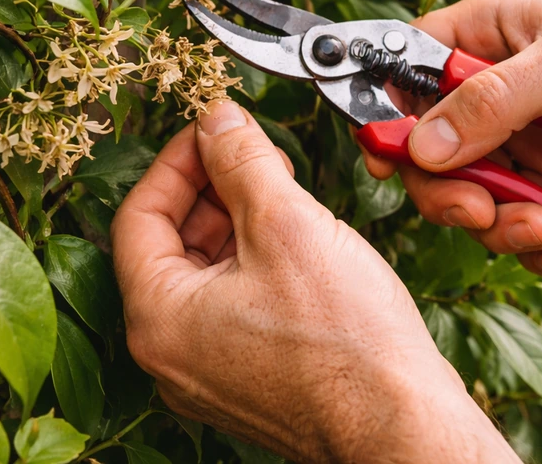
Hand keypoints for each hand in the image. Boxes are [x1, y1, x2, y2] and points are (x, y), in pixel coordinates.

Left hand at [112, 101, 519, 462]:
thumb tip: (216, 118)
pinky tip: (296, 235)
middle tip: (251, 150)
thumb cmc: (347, 342)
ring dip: (237, 220)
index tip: (212, 129)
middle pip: (170, 243)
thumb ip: (240, 160)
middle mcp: (171, 356)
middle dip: (211, 187)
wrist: (402, 424)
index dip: (176, 161)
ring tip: (281, 187)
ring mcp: (209, 372)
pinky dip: (255, 259)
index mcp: (158, 320)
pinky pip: (233, 303)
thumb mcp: (285, 223)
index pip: (139, 215)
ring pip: (206, 273)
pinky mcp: (248, 379)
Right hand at [364, 0, 541, 275]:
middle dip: (447, 189)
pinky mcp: (538, 174)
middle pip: (424, 147)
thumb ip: (492, 102)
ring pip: (463, 191)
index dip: (385, 114)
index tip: (385, 160)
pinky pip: (508, 216)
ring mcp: (510, 133)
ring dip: (495, 223)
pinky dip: (528, 241)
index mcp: (482, 31)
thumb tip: (421, 148)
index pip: (404, 70)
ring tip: (541, 232)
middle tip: (479, 211)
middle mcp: (486, 84)